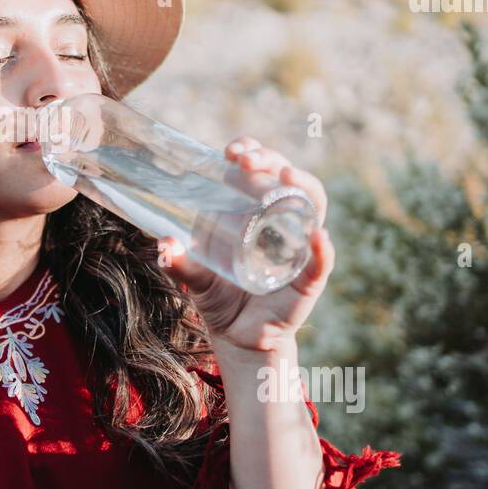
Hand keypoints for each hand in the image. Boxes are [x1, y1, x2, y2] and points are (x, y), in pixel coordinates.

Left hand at [158, 136, 332, 351]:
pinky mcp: (308, 281)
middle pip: (287, 179)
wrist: (238, 337)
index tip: (230, 151)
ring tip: (286, 176)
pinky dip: (323, 250)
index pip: (263, 170)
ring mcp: (300, 248)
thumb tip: (164, 243)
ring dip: (303, 186)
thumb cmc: (220, 296)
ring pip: (312, 208)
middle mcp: (283, 223)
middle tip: (245, 160)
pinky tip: (318, 237)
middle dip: (270, 159)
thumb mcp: (194, 276)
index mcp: (257, 212)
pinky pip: (322, 263)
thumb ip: (178, 261)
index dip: (252, 153)